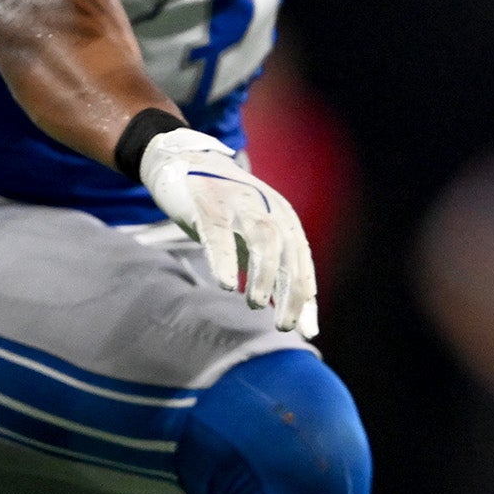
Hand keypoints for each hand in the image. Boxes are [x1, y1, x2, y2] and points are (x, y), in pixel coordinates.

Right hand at [139, 127, 320, 335]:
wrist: (186, 162)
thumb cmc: (226, 212)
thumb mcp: (254, 242)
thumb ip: (276, 274)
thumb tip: (300, 321)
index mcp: (283, 219)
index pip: (300, 261)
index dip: (305, 296)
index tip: (306, 331)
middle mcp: (267, 208)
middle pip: (288, 253)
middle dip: (290, 291)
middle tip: (284, 325)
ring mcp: (239, 203)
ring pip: (261, 238)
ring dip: (263, 274)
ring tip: (257, 304)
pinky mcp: (208, 202)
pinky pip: (219, 232)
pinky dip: (224, 258)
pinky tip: (226, 283)